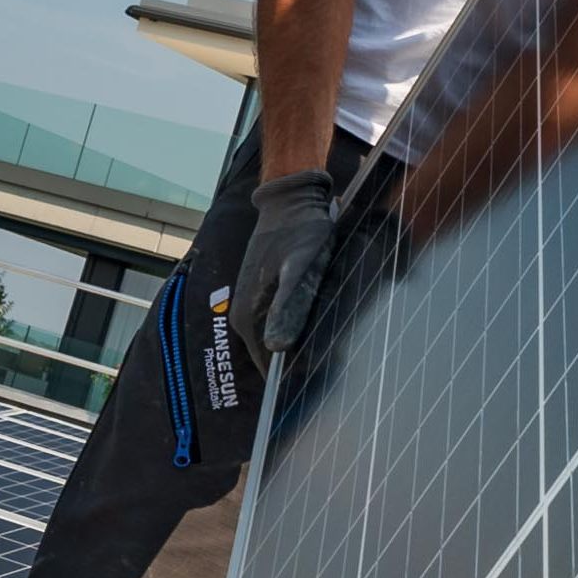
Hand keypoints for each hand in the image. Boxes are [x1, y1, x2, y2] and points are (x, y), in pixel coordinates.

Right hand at [225, 165, 341, 375]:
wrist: (291, 199)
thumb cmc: (301, 231)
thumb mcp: (301, 267)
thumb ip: (290, 306)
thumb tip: (278, 348)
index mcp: (249, 316)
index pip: (269, 367)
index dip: (295, 376)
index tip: (323, 378)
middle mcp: (243, 316)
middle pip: (273, 356)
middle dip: (300, 362)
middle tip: (334, 360)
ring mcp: (251, 305)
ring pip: (276, 340)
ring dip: (299, 346)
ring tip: (330, 345)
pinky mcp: (261, 296)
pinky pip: (277, 325)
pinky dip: (296, 330)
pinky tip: (318, 326)